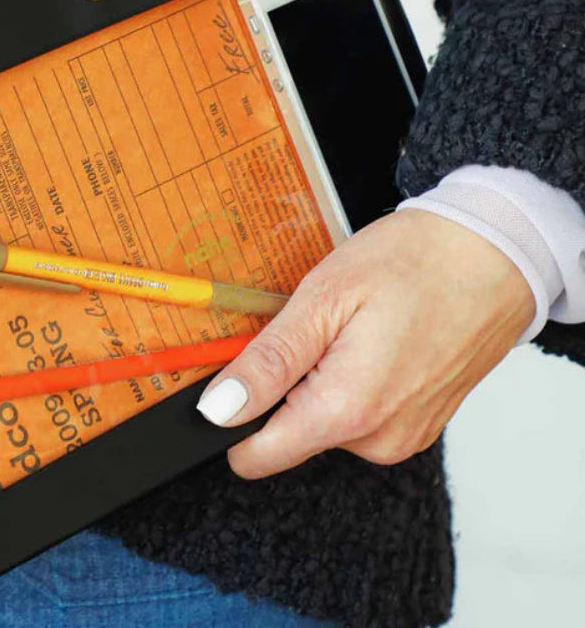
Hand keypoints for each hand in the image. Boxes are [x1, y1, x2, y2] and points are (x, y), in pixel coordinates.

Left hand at [196, 208, 534, 477]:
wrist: (495, 255)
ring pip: (321, 420)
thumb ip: (268, 363)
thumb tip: (217, 411)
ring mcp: (401, 435)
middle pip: (286, 433)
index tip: (233, 370)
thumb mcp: (324, 299)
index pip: (256, 456)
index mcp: (347, 413)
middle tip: (310, 325)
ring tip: (347, 325)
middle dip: (281, 383)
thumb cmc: (414, 264)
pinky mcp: (416, 423)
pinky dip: (347, 379)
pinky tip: (369, 337)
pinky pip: (356, 413)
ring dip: (316, 377)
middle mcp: (376, 440)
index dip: (230, 415)